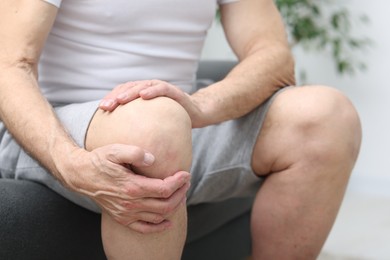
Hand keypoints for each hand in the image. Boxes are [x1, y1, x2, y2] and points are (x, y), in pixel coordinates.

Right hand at [65, 144, 190, 233]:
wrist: (81, 176)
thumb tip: (152, 159)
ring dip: (174, 206)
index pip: (164, 189)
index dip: (178, 182)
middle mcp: (130, 203)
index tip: (186, 174)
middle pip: (165, 204)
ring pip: (158, 216)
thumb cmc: (99, 161)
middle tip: (186, 182)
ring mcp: (126, 213)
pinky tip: (168, 221)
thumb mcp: (114, 150)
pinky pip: (144, 228)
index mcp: (131, 186)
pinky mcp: (122, 218)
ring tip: (180, 194)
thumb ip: (134, 153)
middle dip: (181, 193)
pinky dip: (158, 227)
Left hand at [99, 80, 204, 126]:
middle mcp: (150, 89)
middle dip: (116, 96)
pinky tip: (143, 96)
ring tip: (120, 100)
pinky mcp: (174, 91)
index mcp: (143, 96)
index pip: (123, 94)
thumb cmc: (174, 122)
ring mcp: (162, 88)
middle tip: (105, 106)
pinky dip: (152, 91)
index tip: (101, 110)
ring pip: (142, 86)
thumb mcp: (156, 127)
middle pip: (129, 88)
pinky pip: (162, 88)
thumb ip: (143, 131)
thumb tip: (125, 149)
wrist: (198, 114)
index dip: (112, 99)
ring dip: (130, 92)